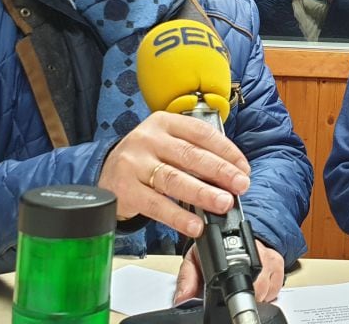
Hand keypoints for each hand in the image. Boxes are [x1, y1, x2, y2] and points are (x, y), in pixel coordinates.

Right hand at [97, 111, 250, 237]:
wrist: (106, 174)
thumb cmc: (146, 159)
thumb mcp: (167, 144)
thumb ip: (194, 153)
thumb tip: (231, 175)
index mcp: (164, 123)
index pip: (200, 133)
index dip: (226, 150)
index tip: (243, 168)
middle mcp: (147, 139)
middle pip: (189, 155)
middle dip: (220, 171)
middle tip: (240, 185)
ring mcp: (134, 164)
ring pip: (173, 179)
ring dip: (203, 193)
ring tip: (223, 203)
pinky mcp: (126, 189)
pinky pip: (156, 205)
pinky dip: (178, 217)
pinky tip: (195, 224)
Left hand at [173, 240, 285, 304]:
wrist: (235, 233)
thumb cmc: (217, 247)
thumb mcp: (196, 259)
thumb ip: (187, 278)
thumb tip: (182, 297)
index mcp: (231, 246)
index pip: (236, 275)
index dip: (232, 290)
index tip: (228, 296)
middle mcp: (255, 249)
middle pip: (256, 287)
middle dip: (244, 294)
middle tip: (233, 292)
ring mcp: (269, 255)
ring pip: (267, 289)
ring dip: (257, 293)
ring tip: (244, 285)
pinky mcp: (279, 262)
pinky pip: (276, 287)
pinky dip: (267, 290)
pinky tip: (256, 283)